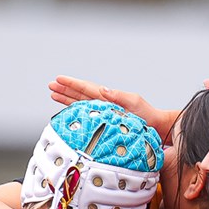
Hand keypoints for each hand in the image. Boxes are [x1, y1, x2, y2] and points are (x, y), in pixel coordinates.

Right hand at [48, 76, 174, 138]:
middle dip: (65, 90)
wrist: (158, 129)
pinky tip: (68, 111)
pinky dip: (76, 111)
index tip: (59, 79)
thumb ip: (119, 96)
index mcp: (110, 98)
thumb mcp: (135, 103)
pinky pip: (87, 115)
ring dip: (67, 99)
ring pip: (81, 103)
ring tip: (54, 94)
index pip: (87, 89)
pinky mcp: (106, 123)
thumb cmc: (148, 117)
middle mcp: (105, 104)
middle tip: (51, 85)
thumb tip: (103, 89)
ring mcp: (104, 113)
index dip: (72, 84)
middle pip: (80, 94)